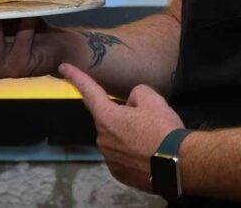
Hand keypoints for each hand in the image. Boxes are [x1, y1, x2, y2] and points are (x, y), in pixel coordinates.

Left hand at [60, 63, 185, 192]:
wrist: (176, 164)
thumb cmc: (162, 130)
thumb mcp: (153, 100)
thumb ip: (137, 93)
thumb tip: (132, 102)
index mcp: (107, 117)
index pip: (89, 92)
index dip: (77, 77)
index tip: (64, 67)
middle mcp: (102, 138)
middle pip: (109, 118)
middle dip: (123, 115)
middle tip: (148, 118)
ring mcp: (109, 158)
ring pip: (117, 138)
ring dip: (129, 134)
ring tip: (152, 138)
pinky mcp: (119, 173)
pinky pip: (123, 156)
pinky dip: (133, 152)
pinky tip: (149, 153)